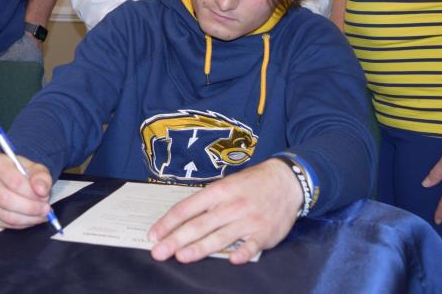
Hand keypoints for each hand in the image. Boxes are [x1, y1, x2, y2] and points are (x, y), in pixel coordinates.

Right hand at [0, 153, 52, 228]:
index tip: (44, 196)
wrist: (13, 180)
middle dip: (30, 207)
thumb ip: (41, 178)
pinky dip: (21, 224)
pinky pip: (4, 224)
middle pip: (6, 200)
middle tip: (45, 208)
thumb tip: (41, 190)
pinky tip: (31, 217)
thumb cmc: (23, 173)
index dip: (31, 192)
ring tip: (41, 214)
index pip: (14, 182)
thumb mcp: (36, 169)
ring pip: (6, 215)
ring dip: (28, 218)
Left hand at [148, 159, 302, 263]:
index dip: (168, 222)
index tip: (154, 234)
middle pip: (199, 225)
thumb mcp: (227, 184)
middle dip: (176, 239)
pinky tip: (232, 260)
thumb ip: (208, 203)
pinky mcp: (265, 233)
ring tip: (181, 256)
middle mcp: (231, 205)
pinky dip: (242, 252)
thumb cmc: (252, 184)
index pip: (187, 208)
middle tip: (158, 252)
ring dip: (200, 247)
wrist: (287, 181)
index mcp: (218, 191)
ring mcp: (248, 220)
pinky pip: (252, 245)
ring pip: (220, 236)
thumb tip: (183, 220)